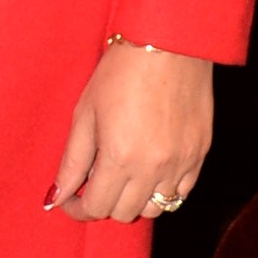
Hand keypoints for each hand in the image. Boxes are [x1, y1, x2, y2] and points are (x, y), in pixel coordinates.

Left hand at [48, 40, 211, 222]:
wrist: (168, 44)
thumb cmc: (120, 73)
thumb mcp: (85, 114)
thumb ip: (72, 162)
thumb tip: (56, 198)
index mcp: (120, 158)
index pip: (96, 208)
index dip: (77, 209)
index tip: (69, 199)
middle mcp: (154, 168)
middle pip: (124, 213)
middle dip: (103, 202)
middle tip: (93, 181)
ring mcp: (182, 163)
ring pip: (155, 208)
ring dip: (133, 200)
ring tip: (122, 175)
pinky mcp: (201, 153)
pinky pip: (181, 192)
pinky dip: (162, 190)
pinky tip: (148, 170)